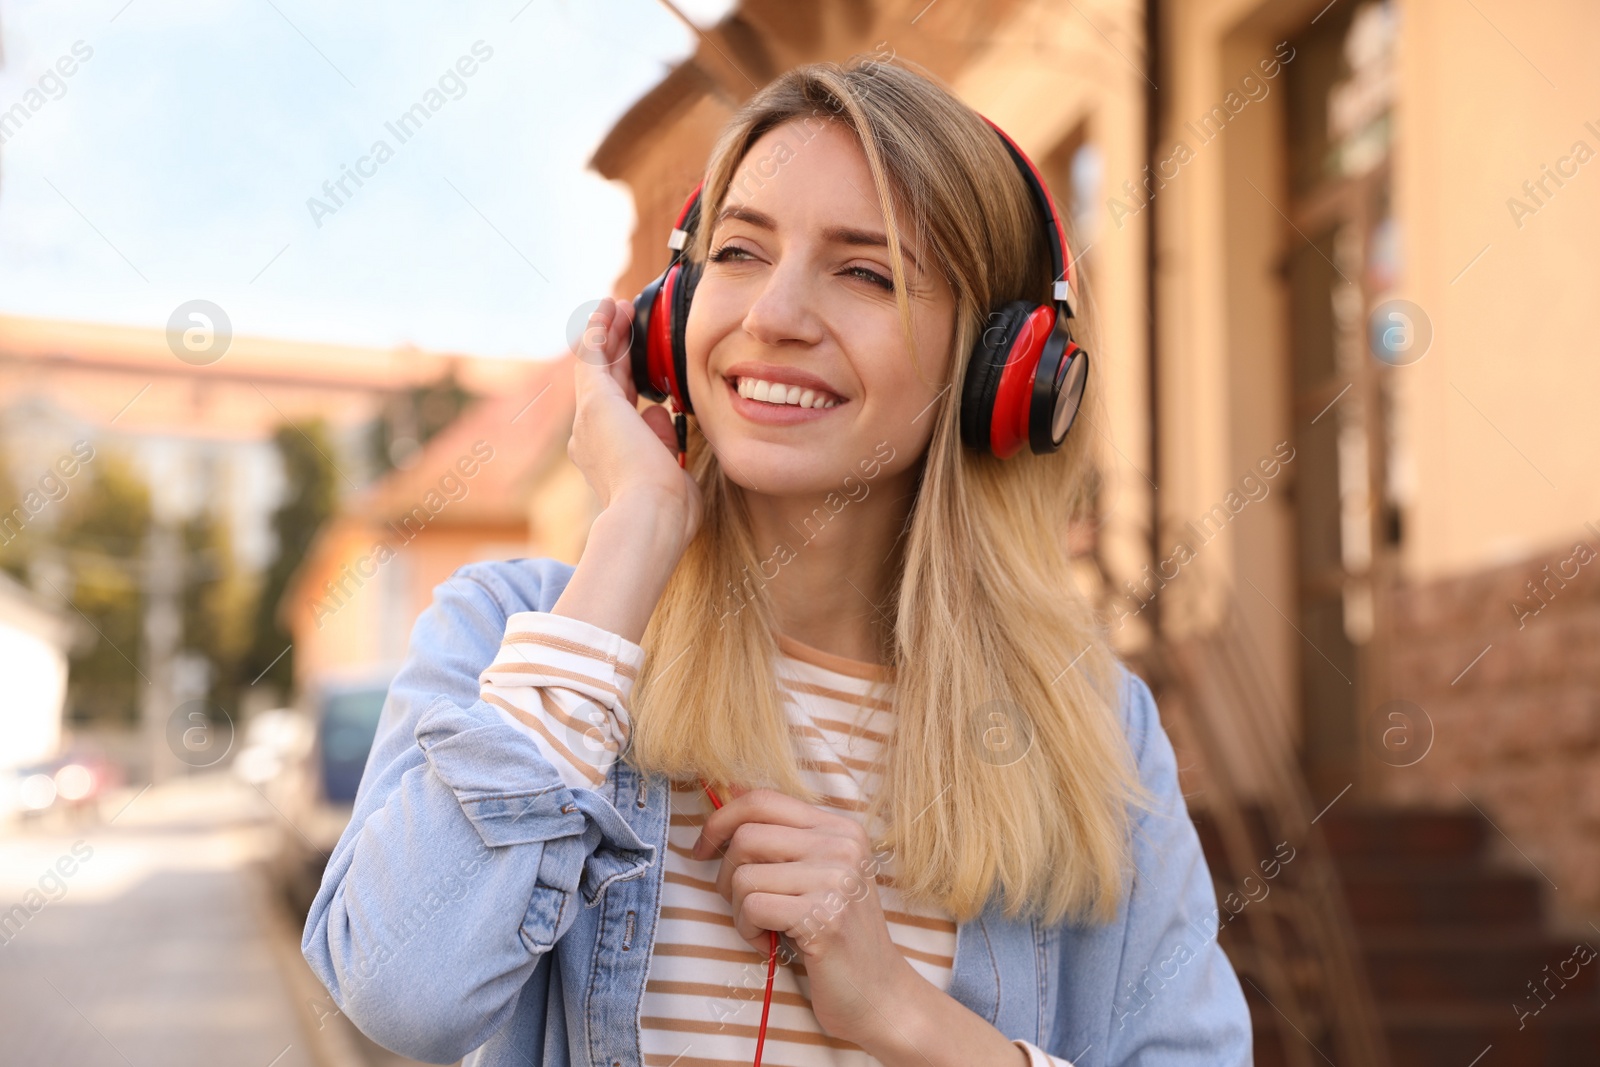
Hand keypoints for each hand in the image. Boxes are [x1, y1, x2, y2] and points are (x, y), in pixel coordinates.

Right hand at [567, 296, 702, 550]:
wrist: (649, 516)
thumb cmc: (668, 510)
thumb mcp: (670, 472)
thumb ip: (663, 442)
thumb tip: (659, 413)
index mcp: (608, 456)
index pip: (620, 410)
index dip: (628, 381)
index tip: (640, 363)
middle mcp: (590, 436)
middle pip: (603, 381)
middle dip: (614, 349)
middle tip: (623, 322)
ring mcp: (589, 418)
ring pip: (595, 364)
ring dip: (605, 333)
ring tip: (616, 306)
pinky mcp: (594, 401)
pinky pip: (593, 354)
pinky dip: (599, 329)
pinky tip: (609, 307)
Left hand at [690, 787, 917, 1049]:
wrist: (878, 993)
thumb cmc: (836, 933)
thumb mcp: (816, 873)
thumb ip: (781, 834)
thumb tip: (730, 786)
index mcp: (839, 828)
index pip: (763, 800)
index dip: (721, 820)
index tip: (704, 849)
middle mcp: (842, 845)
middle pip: (747, 835)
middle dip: (726, 873)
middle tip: (738, 901)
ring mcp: (836, 879)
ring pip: (744, 876)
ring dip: (738, 909)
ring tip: (762, 926)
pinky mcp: (823, 916)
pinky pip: (752, 908)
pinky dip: (747, 930)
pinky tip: (767, 941)